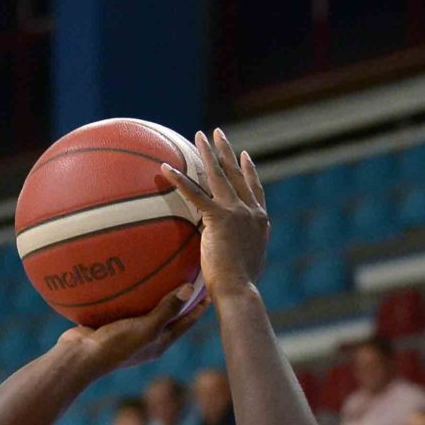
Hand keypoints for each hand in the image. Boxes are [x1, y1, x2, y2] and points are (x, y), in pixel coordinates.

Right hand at [56, 286, 204, 374]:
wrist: (79, 357)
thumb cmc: (115, 345)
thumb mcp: (146, 328)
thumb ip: (167, 309)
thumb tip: (190, 288)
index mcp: (159, 342)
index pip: (186, 323)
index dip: (199, 308)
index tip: (210, 290)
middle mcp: (146, 339)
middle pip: (169, 316)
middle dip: (181, 300)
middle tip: (191, 278)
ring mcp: (128, 332)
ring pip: (147, 310)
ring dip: (155, 295)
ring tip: (162, 273)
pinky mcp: (110, 324)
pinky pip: (125, 305)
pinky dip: (131, 292)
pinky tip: (128, 275)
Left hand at [160, 129, 270, 301]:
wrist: (239, 290)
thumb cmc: (239, 288)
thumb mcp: (245, 264)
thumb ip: (239, 251)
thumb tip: (228, 256)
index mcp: (260, 221)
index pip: (254, 189)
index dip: (248, 170)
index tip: (243, 155)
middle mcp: (251, 211)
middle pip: (237, 174)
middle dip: (226, 151)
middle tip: (217, 134)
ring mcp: (237, 212)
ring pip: (220, 175)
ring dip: (208, 153)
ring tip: (198, 136)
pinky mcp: (220, 218)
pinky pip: (195, 194)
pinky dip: (179, 180)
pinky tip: (165, 168)